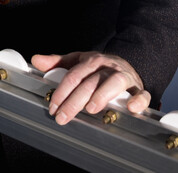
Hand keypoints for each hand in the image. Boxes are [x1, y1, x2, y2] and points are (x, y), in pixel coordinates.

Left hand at [31, 52, 150, 124]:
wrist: (129, 64)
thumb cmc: (100, 68)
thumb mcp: (78, 61)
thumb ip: (57, 62)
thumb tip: (36, 60)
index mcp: (92, 61)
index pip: (74, 75)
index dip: (62, 91)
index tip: (52, 106)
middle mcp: (108, 68)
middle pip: (90, 82)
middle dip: (75, 100)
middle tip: (63, 116)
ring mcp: (125, 77)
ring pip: (114, 83)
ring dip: (102, 95)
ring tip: (91, 109)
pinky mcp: (139, 89)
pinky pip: (142, 94)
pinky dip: (138, 101)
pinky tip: (130, 109)